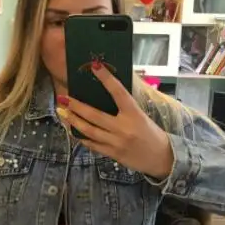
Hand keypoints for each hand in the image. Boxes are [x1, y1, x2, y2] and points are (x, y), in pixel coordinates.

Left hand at [57, 63, 173, 179]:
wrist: (161, 158)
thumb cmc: (151, 133)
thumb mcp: (141, 116)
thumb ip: (125, 107)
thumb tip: (107, 92)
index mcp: (134, 113)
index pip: (119, 92)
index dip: (106, 79)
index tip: (95, 66)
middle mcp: (124, 127)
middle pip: (95, 115)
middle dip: (76, 106)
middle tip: (63, 98)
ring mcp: (117, 142)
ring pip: (89, 131)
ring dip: (74, 121)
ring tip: (62, 113)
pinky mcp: (113, 154)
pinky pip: (93, 145)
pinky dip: (82, 137)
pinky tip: (73, 130)